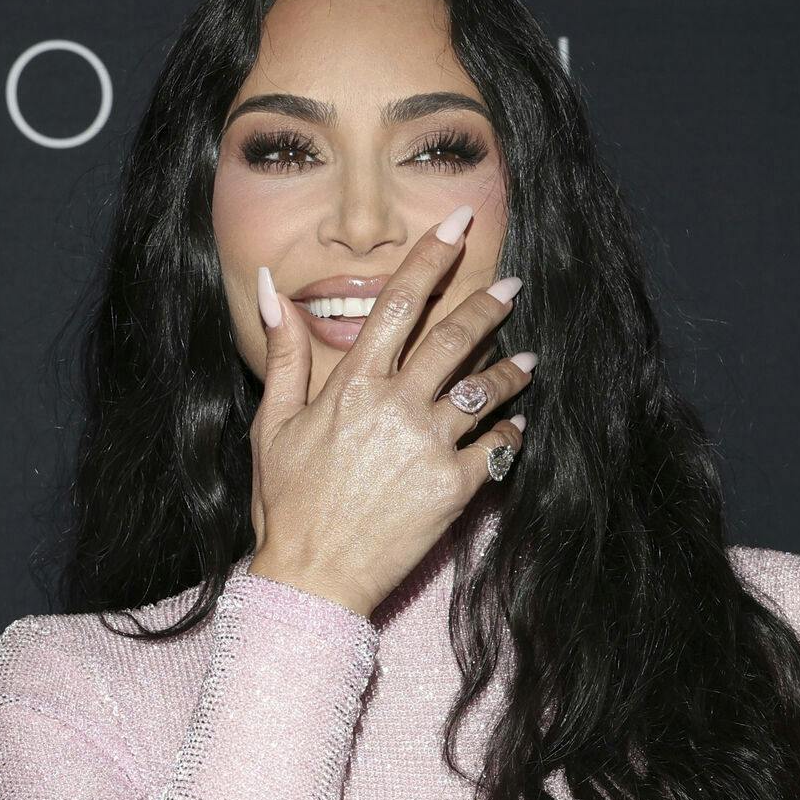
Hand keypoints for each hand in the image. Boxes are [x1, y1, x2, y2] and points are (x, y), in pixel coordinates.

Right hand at [246, 203, 533, 617]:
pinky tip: (516, 425)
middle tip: (512, 285)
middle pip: (456, 338)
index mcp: (353, 385)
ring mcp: (429, 447)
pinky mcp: (455, 488)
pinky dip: (512, 432)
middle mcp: (396, 407)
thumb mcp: (271, 423)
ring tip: (528, 358)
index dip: (432, 256)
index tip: (459, 222)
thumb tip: (274, 286)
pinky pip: (499, 448)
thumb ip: (284, 352)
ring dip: (513, 369)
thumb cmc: (287, 502)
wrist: (312, 578)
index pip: (399, 303)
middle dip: (489, 304)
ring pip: (486, 389)